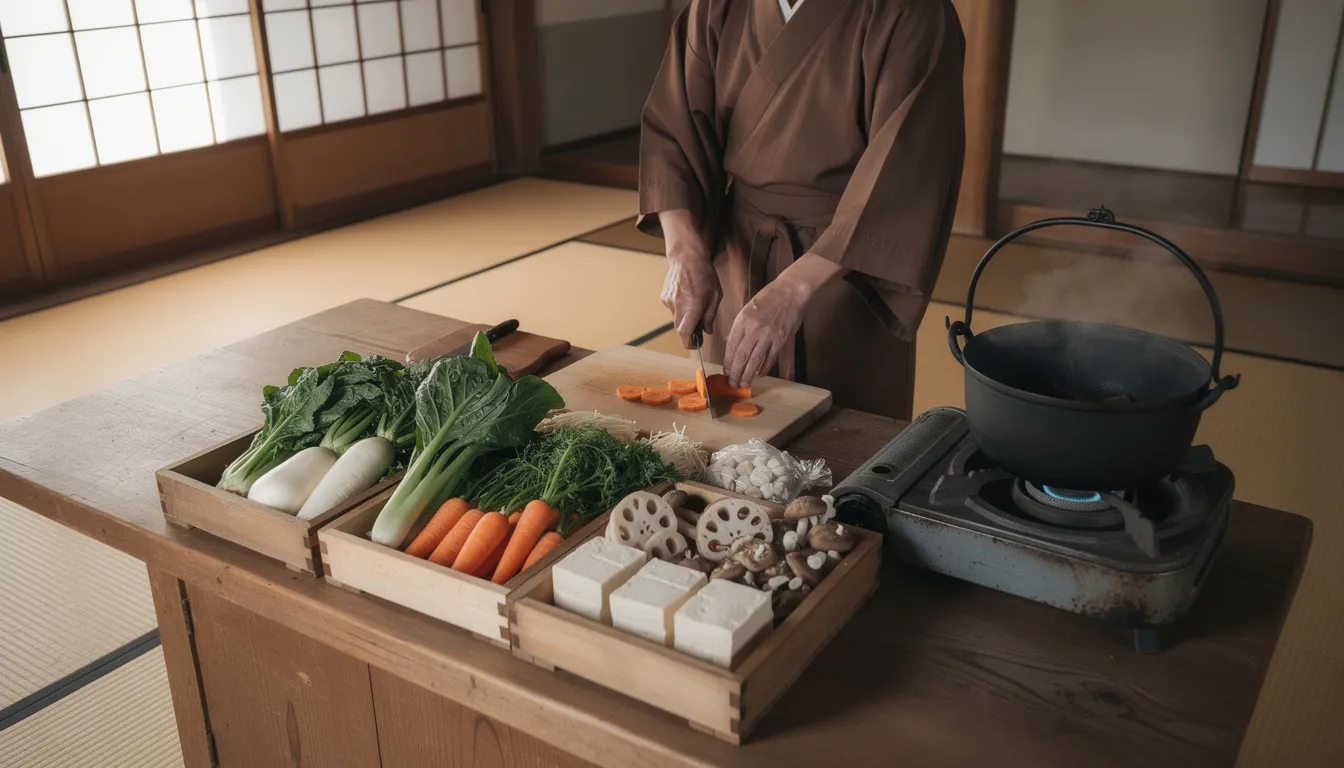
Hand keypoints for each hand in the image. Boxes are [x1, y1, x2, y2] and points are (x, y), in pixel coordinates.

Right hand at [658, 210, 721, 347]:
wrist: (686, 256)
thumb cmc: (704, 274)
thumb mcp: (715, 295)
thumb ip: (710, 315)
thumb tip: (707, 331)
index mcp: (693, 306)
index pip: (685, 333)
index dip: (690, 343)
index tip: (696, 345)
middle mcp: (678, 306)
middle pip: (681, 329)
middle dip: (690, 331)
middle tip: (700, 326)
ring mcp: (669, 302)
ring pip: (677, 319)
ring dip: (686, 318)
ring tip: (695, 303)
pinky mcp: (664, 297)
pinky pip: (673, 310)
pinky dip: (680, 308)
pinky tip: (686, 296)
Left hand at [723, 278, 807, 388]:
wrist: (790, 291)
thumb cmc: (768, 298)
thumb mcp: (748, 309)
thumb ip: (738, 327)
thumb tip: (728, 342)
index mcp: (742, 321)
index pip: (731, 347)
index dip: (727, 363)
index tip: (726, 372)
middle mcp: (754, 329)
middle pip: (741, 357)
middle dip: (735, 373)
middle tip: (732, 384)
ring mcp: (768, 335)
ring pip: (755, 360)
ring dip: (748, 375)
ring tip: (744, 384)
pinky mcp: (781, 339)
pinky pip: (770, 358)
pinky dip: (764, 368)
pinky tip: (760, 374)